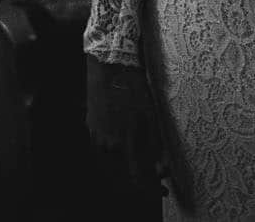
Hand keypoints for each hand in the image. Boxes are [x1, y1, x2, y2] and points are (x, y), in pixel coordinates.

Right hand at [86, 56, 162, 191]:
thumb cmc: (135, 89)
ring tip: (142, 168)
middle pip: (122, 178)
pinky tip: (126, 153)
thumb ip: (155, 147)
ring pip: (111, 169)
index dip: (151, 188)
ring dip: (126, 174)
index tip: (163, 189)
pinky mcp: (90, 131)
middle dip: (139, 183)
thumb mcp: (151, 118)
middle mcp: (107, 146)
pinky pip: (102, 155)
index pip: (138, 179)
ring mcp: (95, 139)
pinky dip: (116, 161)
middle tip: (155, 181)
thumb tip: (161, 170)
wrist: (111, 65)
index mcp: (124, 143)